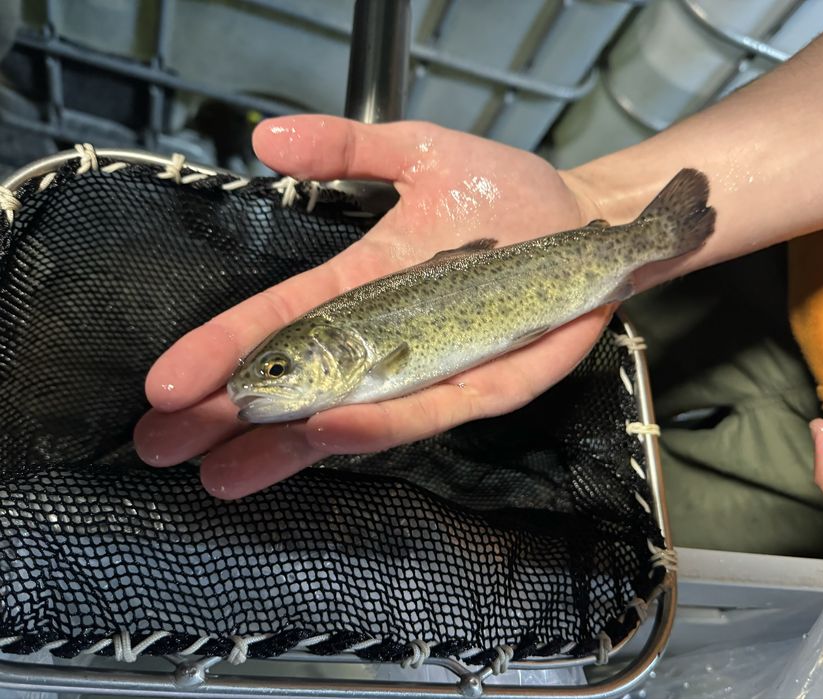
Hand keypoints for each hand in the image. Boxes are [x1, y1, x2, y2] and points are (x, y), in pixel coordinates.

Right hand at [134, 115, 611, 498]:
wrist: (584, 218)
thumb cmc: (503, 191)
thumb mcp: (416, 153)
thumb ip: (345, 147)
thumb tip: (264, 140)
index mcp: (361, 289)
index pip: (278, 323)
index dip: (222, 350)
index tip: (164, 385)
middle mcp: (388, 341)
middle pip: (301, 386)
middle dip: (234, 419)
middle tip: (165, 450)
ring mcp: (435, 368)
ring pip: (353, 415)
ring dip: (290, 444)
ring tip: (230, 469)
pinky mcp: (486, 385)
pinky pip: (426, 411)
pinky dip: (378, 423)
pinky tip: (327, 433)